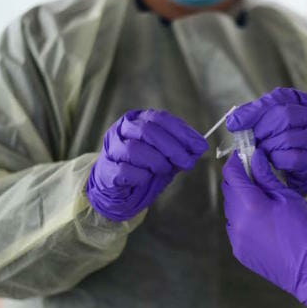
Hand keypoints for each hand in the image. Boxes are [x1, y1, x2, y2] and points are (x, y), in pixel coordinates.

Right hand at [86, 109, 207, 220]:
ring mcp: (112, 148)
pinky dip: (141, 176)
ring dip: (156, 161)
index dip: (182, 131)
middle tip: (187, 162)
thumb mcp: (166, 156)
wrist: (118, 189)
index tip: (199, 145)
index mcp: (138, 120)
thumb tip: (200, 147)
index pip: (160, 118)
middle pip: (147, 131)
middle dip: (172, 147)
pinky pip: (125, 170)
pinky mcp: (106, 169)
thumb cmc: (143, 167)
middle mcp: (122, 129)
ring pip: (134, 149)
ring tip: (164, 170)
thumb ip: (181, 150)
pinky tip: (147, 178)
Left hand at [222, 149, 306, 307]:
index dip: (236, 161)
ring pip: (231, 209)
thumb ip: (266, 177)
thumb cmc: (306, 231)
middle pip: (228, 191)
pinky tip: (263, 218)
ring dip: (241, 199)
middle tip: (256, 172)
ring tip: (263, 198)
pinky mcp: (240, 252)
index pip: (231, 175)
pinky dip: (243, 217)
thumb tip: (254, 158)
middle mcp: (237, 223)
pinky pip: (236, 227)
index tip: (244, 154)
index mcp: (250, 206)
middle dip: (238, 179)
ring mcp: (236, 240)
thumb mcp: (289, 197)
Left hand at [226, 87, 306, 194]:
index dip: (253, 112)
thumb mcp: (269, 118)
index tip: (235, 124)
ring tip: (262, 150)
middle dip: (262, 130)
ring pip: (288, 139)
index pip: (275, 100)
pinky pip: (292, 158)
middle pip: (284, 117)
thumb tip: (233, 121)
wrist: (304, 158)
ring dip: (268, 147)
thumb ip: (252, 115)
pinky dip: (277, 160)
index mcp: (299, 100)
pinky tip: (272, 160)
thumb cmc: (284, 134)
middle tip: (253, 139)